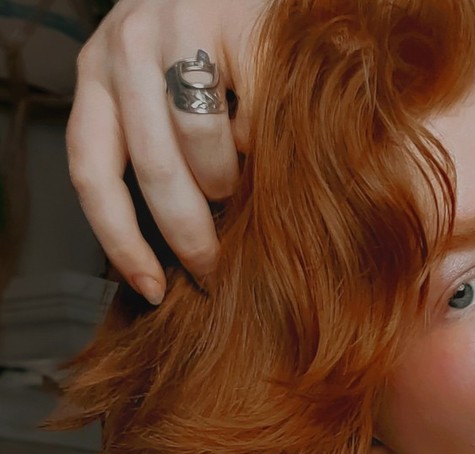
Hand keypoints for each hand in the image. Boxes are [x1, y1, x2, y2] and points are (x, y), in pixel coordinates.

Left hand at [66, 0, 269, 303]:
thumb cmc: (216, 58)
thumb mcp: (166, 102)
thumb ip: (159, 156)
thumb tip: (171, 250)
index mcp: (98, 74)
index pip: (91, 170)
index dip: (120, 241)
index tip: (153, 289)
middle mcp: (123, 46)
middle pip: (151, 169)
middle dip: (189, 234)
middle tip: (216, 268)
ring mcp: (174, 27)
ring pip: (198, 144)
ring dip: (227, 180)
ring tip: (241, 180)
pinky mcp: (227, 22)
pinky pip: (248, 117)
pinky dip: (260, 142)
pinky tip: (266, 134)